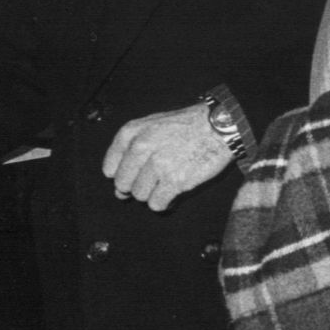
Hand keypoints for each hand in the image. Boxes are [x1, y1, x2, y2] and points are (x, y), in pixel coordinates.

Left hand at [101, 103, 232, 209]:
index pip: (110, 168)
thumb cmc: (185, 126)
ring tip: (167, 182)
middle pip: (123, 185)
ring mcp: (158, 164)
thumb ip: (130, 154)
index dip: (124, 175)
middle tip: (154, 180)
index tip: (137, 173)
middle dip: (137, 186)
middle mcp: (141, 147)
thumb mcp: (151, 126)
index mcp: (131, 132)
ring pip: (140, 196)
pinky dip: (164, 203)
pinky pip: (157, 204)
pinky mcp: (175, 180)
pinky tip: (173, 193)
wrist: (219, 125)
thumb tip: (119, 192)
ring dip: (152, 194)